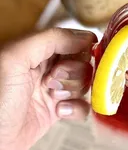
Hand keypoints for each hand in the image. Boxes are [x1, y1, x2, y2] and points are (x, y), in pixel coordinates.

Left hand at [0, 28, 96, 149]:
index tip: (90, 52)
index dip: (83, 45)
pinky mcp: (56, 111)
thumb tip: (84, 37)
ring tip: (55, 97)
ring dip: (75, 90)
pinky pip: (81, 105)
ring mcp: (52, 90)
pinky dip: (77, 109)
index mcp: (36, 50)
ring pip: (84, 82)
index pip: (71, 39)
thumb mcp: (15, 58)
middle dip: (76, 70)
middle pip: (82, 61)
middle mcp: (46, 68)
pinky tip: (61, 112)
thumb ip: (49, 40)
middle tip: (56, 79)